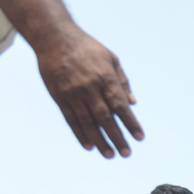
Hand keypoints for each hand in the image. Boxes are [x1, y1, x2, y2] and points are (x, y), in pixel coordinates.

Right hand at [36, 27, 143, 158]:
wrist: (54, 38)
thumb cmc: (87, 48)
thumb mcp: (110, 58)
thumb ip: (122, 82)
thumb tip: (132, 104)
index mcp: (105, 77)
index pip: (120, 105)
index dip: (130, 123)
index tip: (139, 138)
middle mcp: (89, 88)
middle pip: (105, 118)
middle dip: (117, 137)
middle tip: (126, 153)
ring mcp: (73, 93)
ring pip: (88, 122)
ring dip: (100, 141)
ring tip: (110, 155)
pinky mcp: (59, 97)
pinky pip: (71, 120)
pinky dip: (80, 134)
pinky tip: (89, 146)